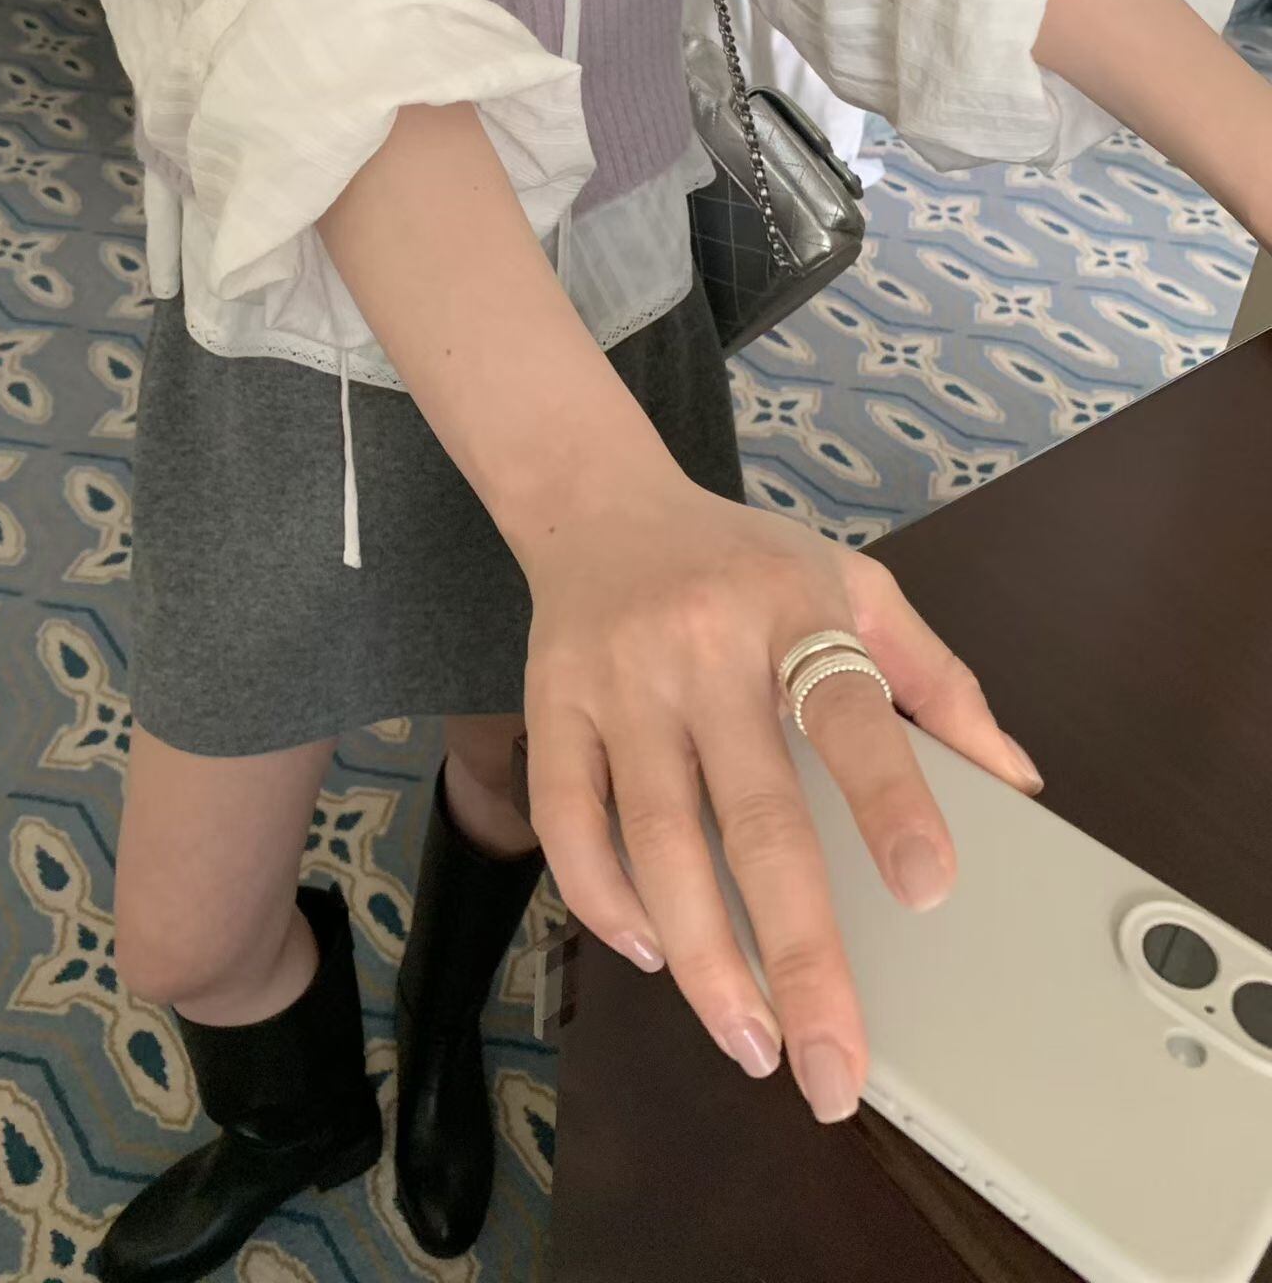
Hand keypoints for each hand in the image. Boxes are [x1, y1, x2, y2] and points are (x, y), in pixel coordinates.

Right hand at [521, 472, 1040, 1122]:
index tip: (929, 891)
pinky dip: (605, 900)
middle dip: (799, 952)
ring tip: (752, 1041)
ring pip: (658, 839)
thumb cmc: (744, 558)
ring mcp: (618, 680)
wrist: (600, 504)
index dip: (889, 799)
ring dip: (705, 957)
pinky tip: (653, 954)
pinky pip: (568, 821)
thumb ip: (937, 677)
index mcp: (795, 609)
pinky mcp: (550, 706)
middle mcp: (703, 648)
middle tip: (831, 1065)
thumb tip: (1018, 782)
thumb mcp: (855, 584)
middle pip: (754, 815)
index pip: (852, 709)